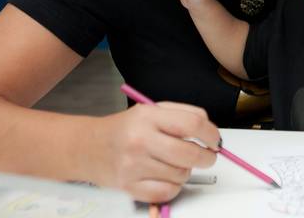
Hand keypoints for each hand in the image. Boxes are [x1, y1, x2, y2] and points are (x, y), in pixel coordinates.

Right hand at [95, 101, 220, 201]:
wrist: (88, 147)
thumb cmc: (125, 128)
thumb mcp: (151, 110)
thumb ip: (182, 115)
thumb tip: (210, 133)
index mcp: (148, 116)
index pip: (192, 123)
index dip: (211, 134)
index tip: (216, 140)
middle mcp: (140, 140)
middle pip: (189, 153)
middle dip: (207, 157)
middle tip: (207, 156)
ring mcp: (134, 166)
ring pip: (181, 175)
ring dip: (186, 171)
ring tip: (174, 162)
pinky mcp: (129, 187)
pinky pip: (167, 192)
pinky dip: (173, 186)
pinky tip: (165, 176)